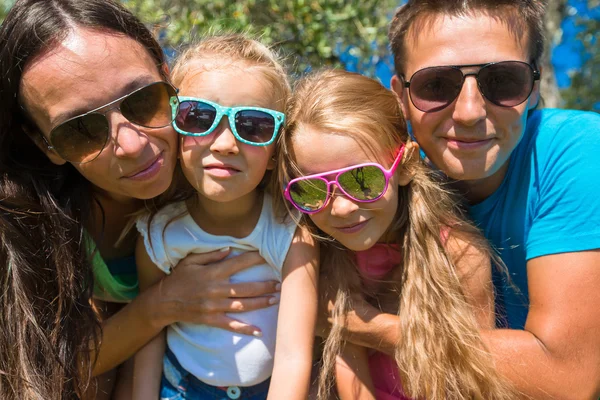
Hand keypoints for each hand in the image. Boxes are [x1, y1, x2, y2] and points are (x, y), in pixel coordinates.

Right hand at [151, 248, 278, 335]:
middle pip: (246, 288)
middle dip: (264, 285)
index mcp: (213, 273)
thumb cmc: (178, 278)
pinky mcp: (211, 319)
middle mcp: (216, 289)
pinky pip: (231, 325)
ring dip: (260, 303)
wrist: (163, 302)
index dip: (254, 259)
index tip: (268, 255)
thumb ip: (211, 255)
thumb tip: (229, 249)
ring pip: (242, 305)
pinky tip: (258, 331)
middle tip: (280, 283)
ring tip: (275, 300)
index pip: (238, 263)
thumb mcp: (191, 261)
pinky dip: (245, 329)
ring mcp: (214, 306)